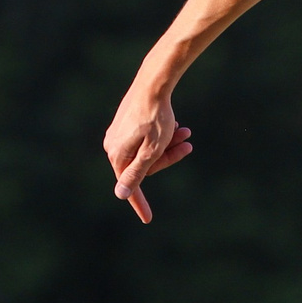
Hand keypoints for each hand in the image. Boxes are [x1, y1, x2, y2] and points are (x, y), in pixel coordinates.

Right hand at [102, 76, 194, 224]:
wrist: (153, 82)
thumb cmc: (155, 117)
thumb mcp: (151, 150)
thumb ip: (137, 173)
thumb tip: (120, 194)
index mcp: (117, 155)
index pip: (131, 187)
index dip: (140, 204)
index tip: (148, 220)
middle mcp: (113, 146)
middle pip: (144, 165)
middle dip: (168, 157)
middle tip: (188, 143)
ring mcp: (119, 134)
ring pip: (148, 150)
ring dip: (169, 144)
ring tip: (186, 132)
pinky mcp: (126, 124)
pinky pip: (145, 138)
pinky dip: (162, 135)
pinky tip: (177, 125)